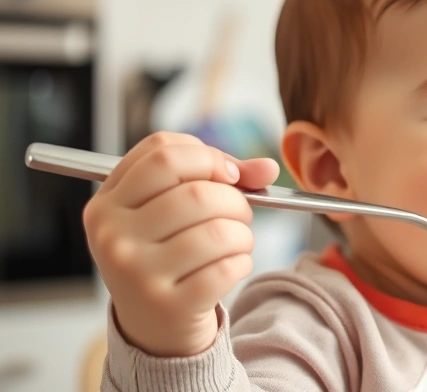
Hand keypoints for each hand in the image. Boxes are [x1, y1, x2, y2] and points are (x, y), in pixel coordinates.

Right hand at [82, 132, 278, 356]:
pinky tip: (231, 267)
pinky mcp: (167, 305)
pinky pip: (227, 267)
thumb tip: (268, 167)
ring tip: (236, 242)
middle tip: (239, 214)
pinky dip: (242, 262)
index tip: (229, 175)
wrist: (152, 326)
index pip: (162, 152)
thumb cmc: (165, 253)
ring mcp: (136, 273)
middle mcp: (112, 236)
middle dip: (236, 200)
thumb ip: (219, 178)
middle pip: (197, 192)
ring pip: (218, 230)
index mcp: (106, 203)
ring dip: (243, 234)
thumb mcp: (171, 210)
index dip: (208, 156)